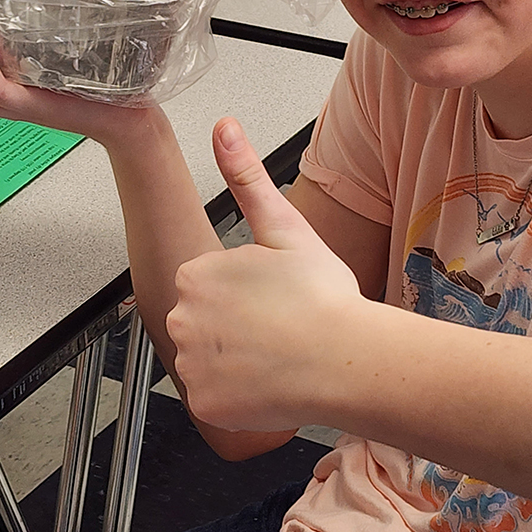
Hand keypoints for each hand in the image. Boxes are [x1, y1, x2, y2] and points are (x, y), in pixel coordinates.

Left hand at [166, 116, 364, 432]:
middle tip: (276, 326)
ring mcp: (191, 365)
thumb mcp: (284, 226)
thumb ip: (246, 177)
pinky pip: (213, 398)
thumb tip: (224, 127)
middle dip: (232, 325)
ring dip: (233, 361)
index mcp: (196, 274)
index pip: (206, 284)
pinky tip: (268, 382)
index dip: (242, 291)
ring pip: (206, 360)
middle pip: (201, 323)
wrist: (349, 360)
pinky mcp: (204, 404)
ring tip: (276, 354)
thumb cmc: (323, 297)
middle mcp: (182, 318)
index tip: (271, 297)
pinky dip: (235, 395)